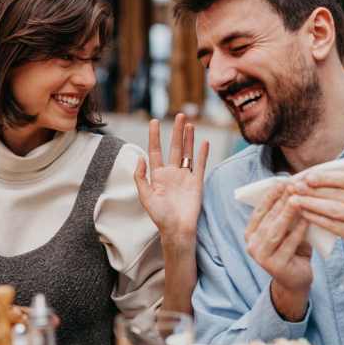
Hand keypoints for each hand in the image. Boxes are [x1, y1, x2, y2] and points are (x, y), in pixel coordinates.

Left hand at [134, 113, 209, 241]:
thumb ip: (141, 177)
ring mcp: (185, 177)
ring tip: (190, 124)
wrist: (177, 229)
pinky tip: (204, 142)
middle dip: (177, 132)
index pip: (155, 151)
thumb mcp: (145, 196)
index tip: (154, 121)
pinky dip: (202, 153)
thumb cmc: (159, 216)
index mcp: (157, 176)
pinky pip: (200, 165)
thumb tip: (139, 158)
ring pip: (187, 153)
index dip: (155, 136)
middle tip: (179, 115)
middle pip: (175, 147)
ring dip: (189, 138)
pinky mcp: (196, 183)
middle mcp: (172, 173)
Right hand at [245, 184, 313, 309]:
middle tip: (293, 185)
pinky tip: (308, 219)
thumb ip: (284, 214)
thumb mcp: (286, 230)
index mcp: (250, 233)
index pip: (259, 210)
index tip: (283, 181)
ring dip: (287, 213)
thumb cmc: (292, 250)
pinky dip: (298, 230)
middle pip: (268, 219)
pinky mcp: (275, 266)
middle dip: (281, 201)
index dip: (270, 195)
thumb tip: (293, 187)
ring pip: (276, 231)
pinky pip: (289, 244)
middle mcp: (252, 245)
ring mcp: (262, 257)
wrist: (296, 281)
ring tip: (298, 199)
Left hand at [290, 171, 343, 275]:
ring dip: (311, 203)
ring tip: (295, 200)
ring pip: (334, 208)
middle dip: (314, 189)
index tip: (307, 176)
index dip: (326, 177)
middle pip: (339, 193)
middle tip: (294, 187)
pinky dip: (316, 218)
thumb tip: (312, 176)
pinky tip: (304, 213)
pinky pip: (332, 224)